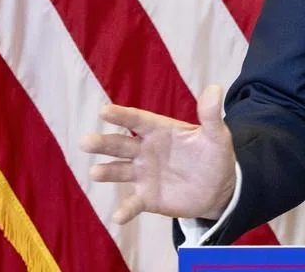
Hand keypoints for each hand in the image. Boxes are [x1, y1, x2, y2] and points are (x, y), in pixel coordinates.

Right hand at [80, 85, 237, 223]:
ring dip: (106, 172)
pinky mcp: (147, 198)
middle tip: (85, 142)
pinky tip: (118, 217)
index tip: (104, 111)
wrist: (219, 188)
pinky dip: (125, 210)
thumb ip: (211, 115)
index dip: (121, 116)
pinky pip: (133, 203)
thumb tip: (215, 88)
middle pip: (121, 144)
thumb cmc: (213, 155)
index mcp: (160, 130)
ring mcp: (143, 174)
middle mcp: (146, 150)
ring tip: (95, 173)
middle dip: (103, 143)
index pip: (137, 120)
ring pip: (119, 171)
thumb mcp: (216, 135)